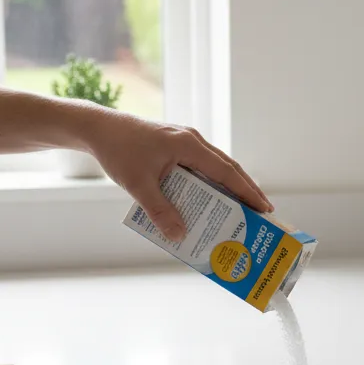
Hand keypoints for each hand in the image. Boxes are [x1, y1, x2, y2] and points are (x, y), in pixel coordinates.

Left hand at [76, 107, 272, 239]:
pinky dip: (211, 183)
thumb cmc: (119, 151)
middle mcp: (192, 141)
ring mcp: (185, 142)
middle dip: (246, 190)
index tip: (263, 208)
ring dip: (229, 187)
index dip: (247, 191)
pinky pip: (201, 166)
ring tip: (241, 208)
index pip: (226, 171)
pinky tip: (210, 199)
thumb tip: (181, 235)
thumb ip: (160, 211)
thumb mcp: (138, 185)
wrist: (99, 128)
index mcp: (189, 146)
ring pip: (216, 166)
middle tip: (261, 213)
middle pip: (228, 168)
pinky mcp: (176, 146)